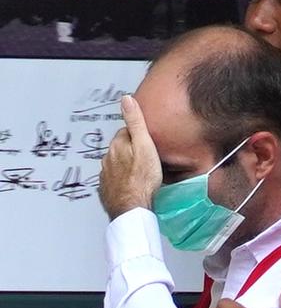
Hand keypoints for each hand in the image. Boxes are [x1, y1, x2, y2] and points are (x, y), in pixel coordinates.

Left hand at [99, 95, 161, 220]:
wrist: (132, 208)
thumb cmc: (143, 179)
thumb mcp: (145, 146)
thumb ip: (136, 122)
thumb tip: (127, 99)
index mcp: (117, 145)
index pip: (126, 132)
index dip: (139, 136)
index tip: (148, 142)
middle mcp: (107, 158)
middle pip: (121, 148)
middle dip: (131, 150)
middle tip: (147, 157)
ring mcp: (105, 175)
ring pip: (117, 164)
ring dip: (126, 166)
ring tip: (141, 172)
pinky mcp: (107, 190)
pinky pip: (115, 180)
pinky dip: (122, 180)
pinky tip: (132, 185)